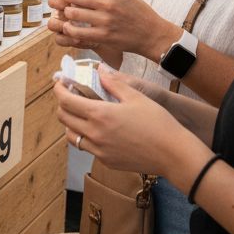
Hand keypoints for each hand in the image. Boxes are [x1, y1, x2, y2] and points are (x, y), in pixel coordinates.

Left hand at [50, 0, 179, 60]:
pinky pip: (77, 31)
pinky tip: (69, 27)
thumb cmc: (137, 13)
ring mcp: (105, 20)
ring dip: (65, 13)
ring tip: (66, 13)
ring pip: (72, 12)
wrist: (152, 34)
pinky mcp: (103, 36)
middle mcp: (108, 3)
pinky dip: (69, 29)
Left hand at [53, 68, 189, 175]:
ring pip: (72, 136)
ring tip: (82, 114)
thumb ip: (113, 83)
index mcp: (99, 114)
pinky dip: (85, 137)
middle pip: (64, 118)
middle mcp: (94, 134)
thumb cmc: (158, 123)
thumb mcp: (136, 96)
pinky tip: (98, 130)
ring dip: (71, 123)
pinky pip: (87, 148)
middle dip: (63, 104)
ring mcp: (99, 150)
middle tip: (71, 96)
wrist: (174, 154)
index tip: (60, 83)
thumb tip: (99, 71)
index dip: (59, 89)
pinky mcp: (106, 161)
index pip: (66, 100)